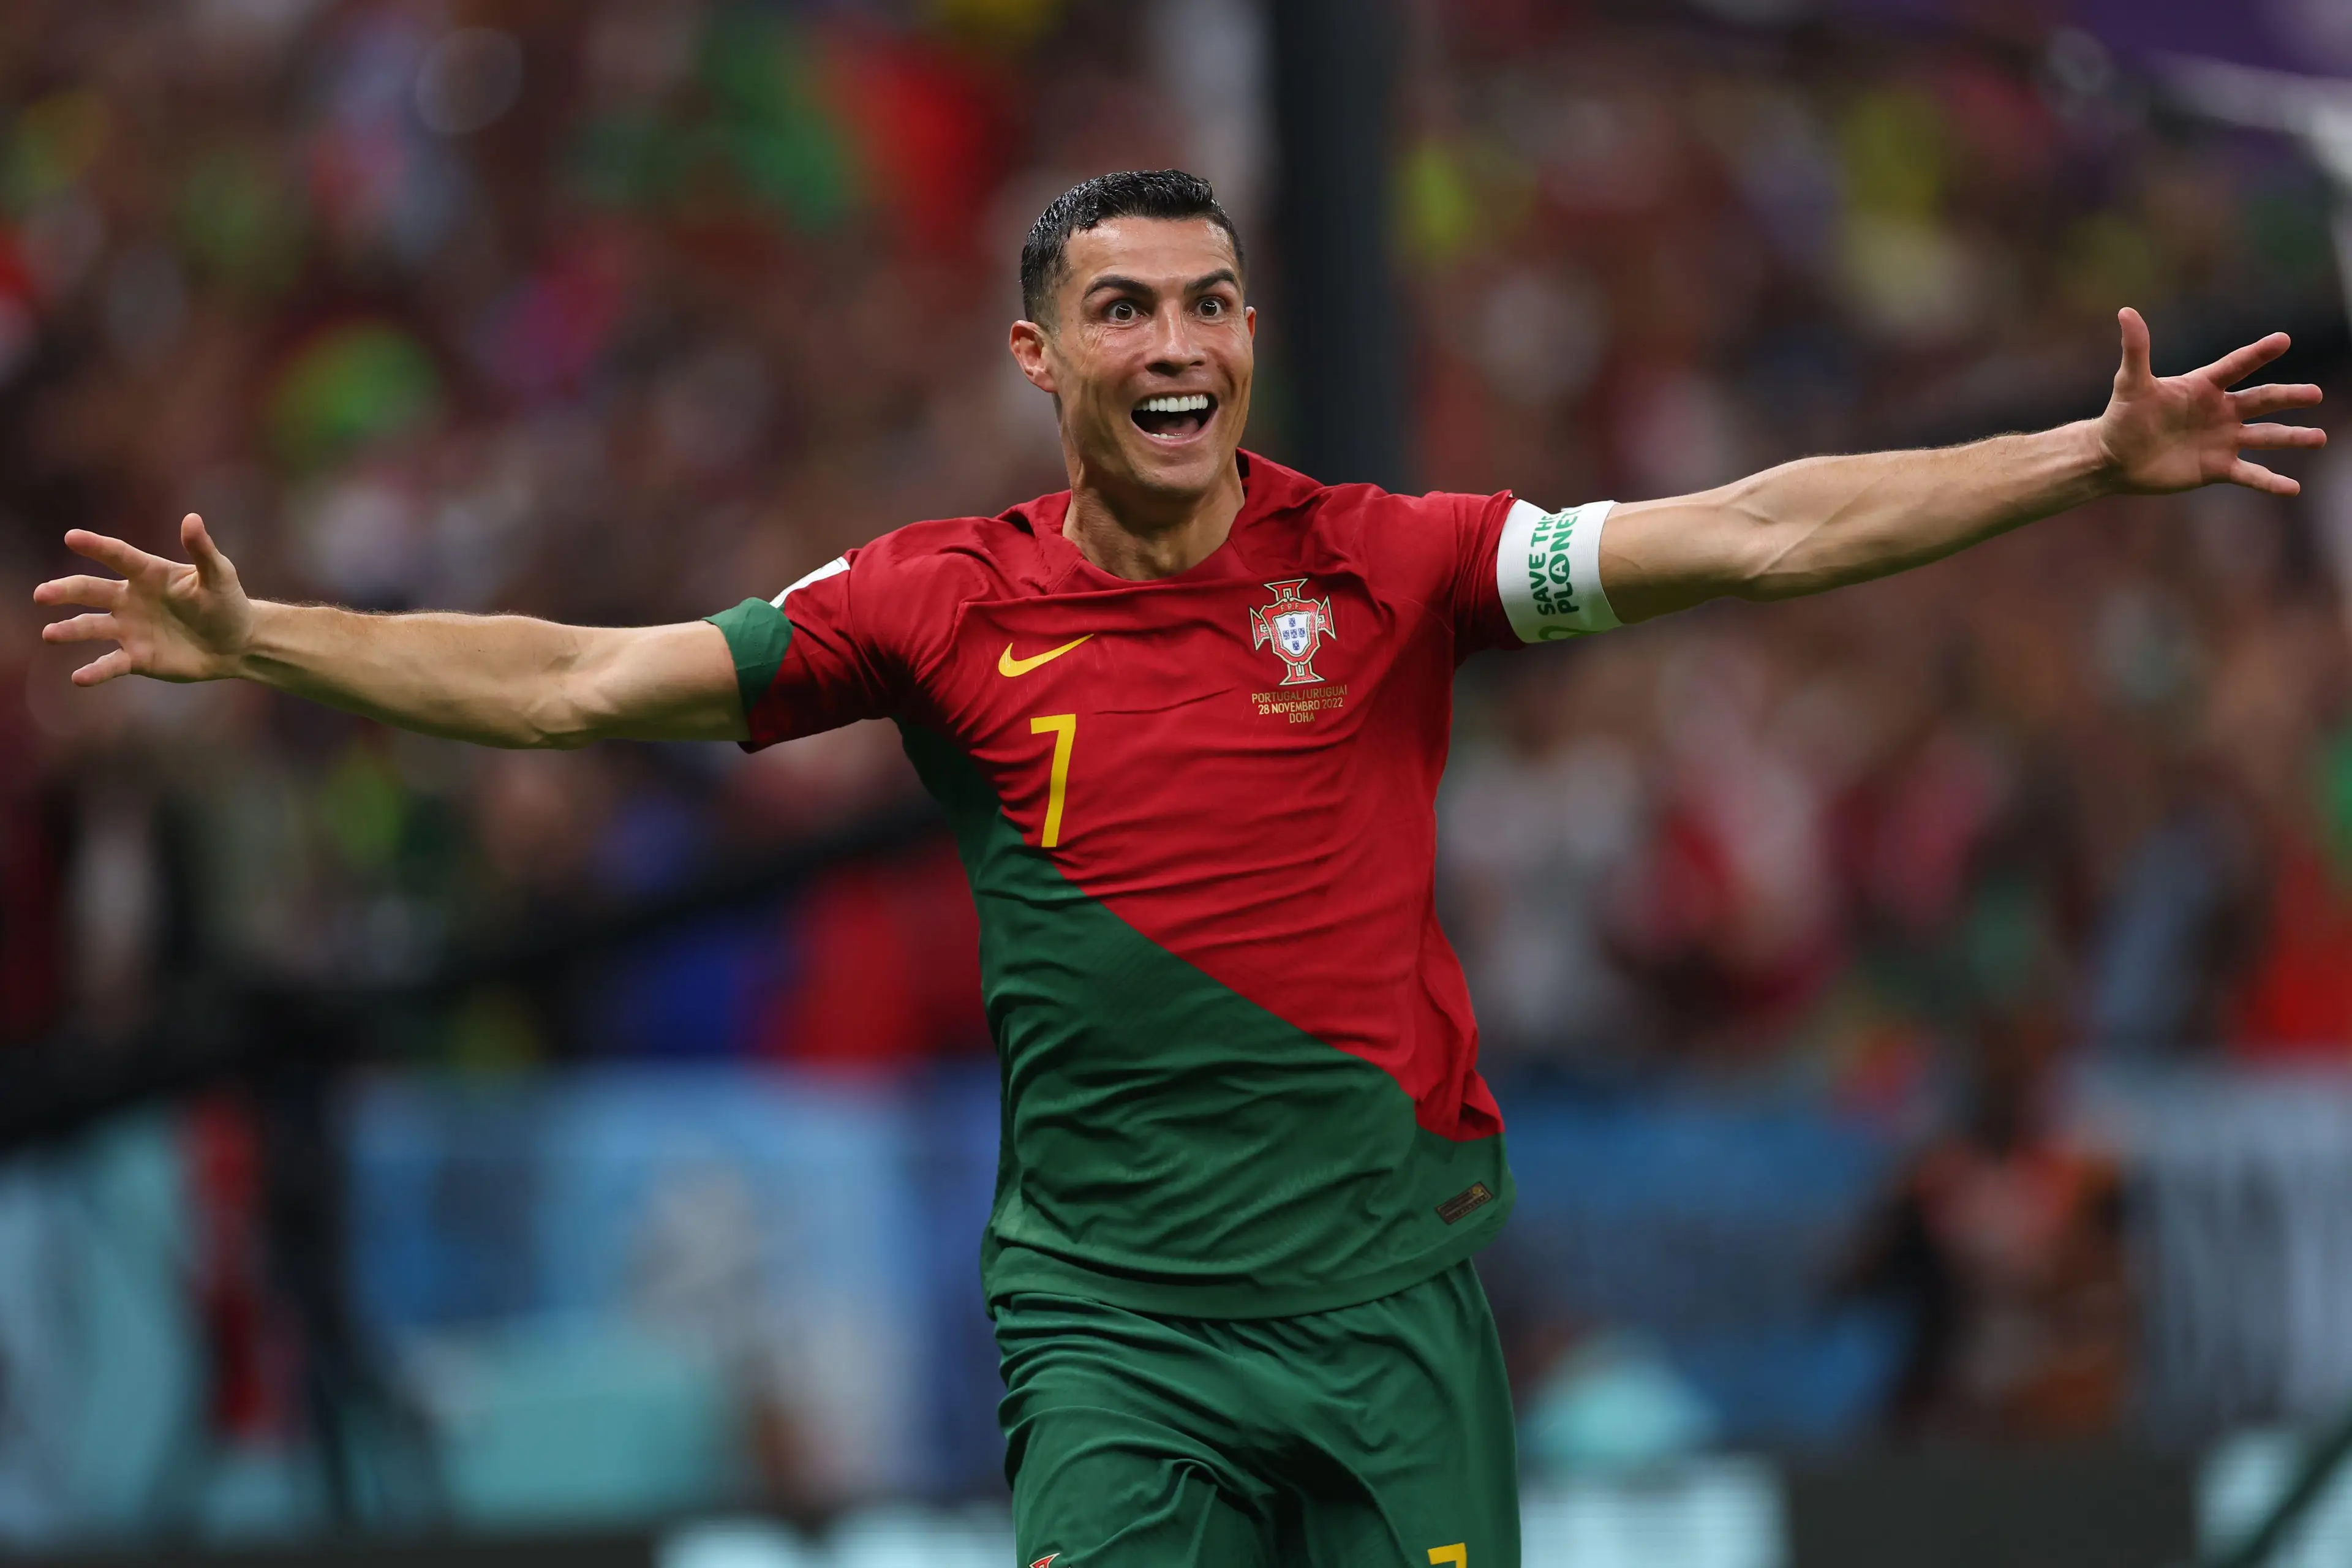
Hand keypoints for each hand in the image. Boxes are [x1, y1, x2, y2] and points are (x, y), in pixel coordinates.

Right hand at [33, 513, 255, 685]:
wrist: (236, 643)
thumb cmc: (226, 603)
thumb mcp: (219, 575)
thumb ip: (203, 550)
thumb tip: (192, 519)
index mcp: (148, 573)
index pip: (118, 556)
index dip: (97, 546)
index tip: (72, 537)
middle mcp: (130, 599)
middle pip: (91, 590)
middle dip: (66, 591)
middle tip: (42, 594)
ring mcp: (130, 629)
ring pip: (92, 627)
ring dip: (70, 630)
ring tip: (50, 633)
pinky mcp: (136, 657)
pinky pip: (111, 664)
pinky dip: (95, 671)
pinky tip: (79, 677)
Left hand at [2095, 307, 2325, 495]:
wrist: (2115, 457)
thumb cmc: (2124, 416)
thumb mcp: (2130, 383)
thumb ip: (2136, 349)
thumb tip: (2126, 311)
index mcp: (2204, 386)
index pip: (2237, 366)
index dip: (2258, 354)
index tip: (2283, 340)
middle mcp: (2221, 410)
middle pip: (2262, 400)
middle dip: (2289, 397)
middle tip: (2315, 394)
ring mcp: (2223, 439)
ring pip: (2265, 436)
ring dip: (2292, 437)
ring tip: (2318, 439)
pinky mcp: (2218, 468)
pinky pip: (2250, 475)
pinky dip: (2270, 482)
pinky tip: (2293, 488)